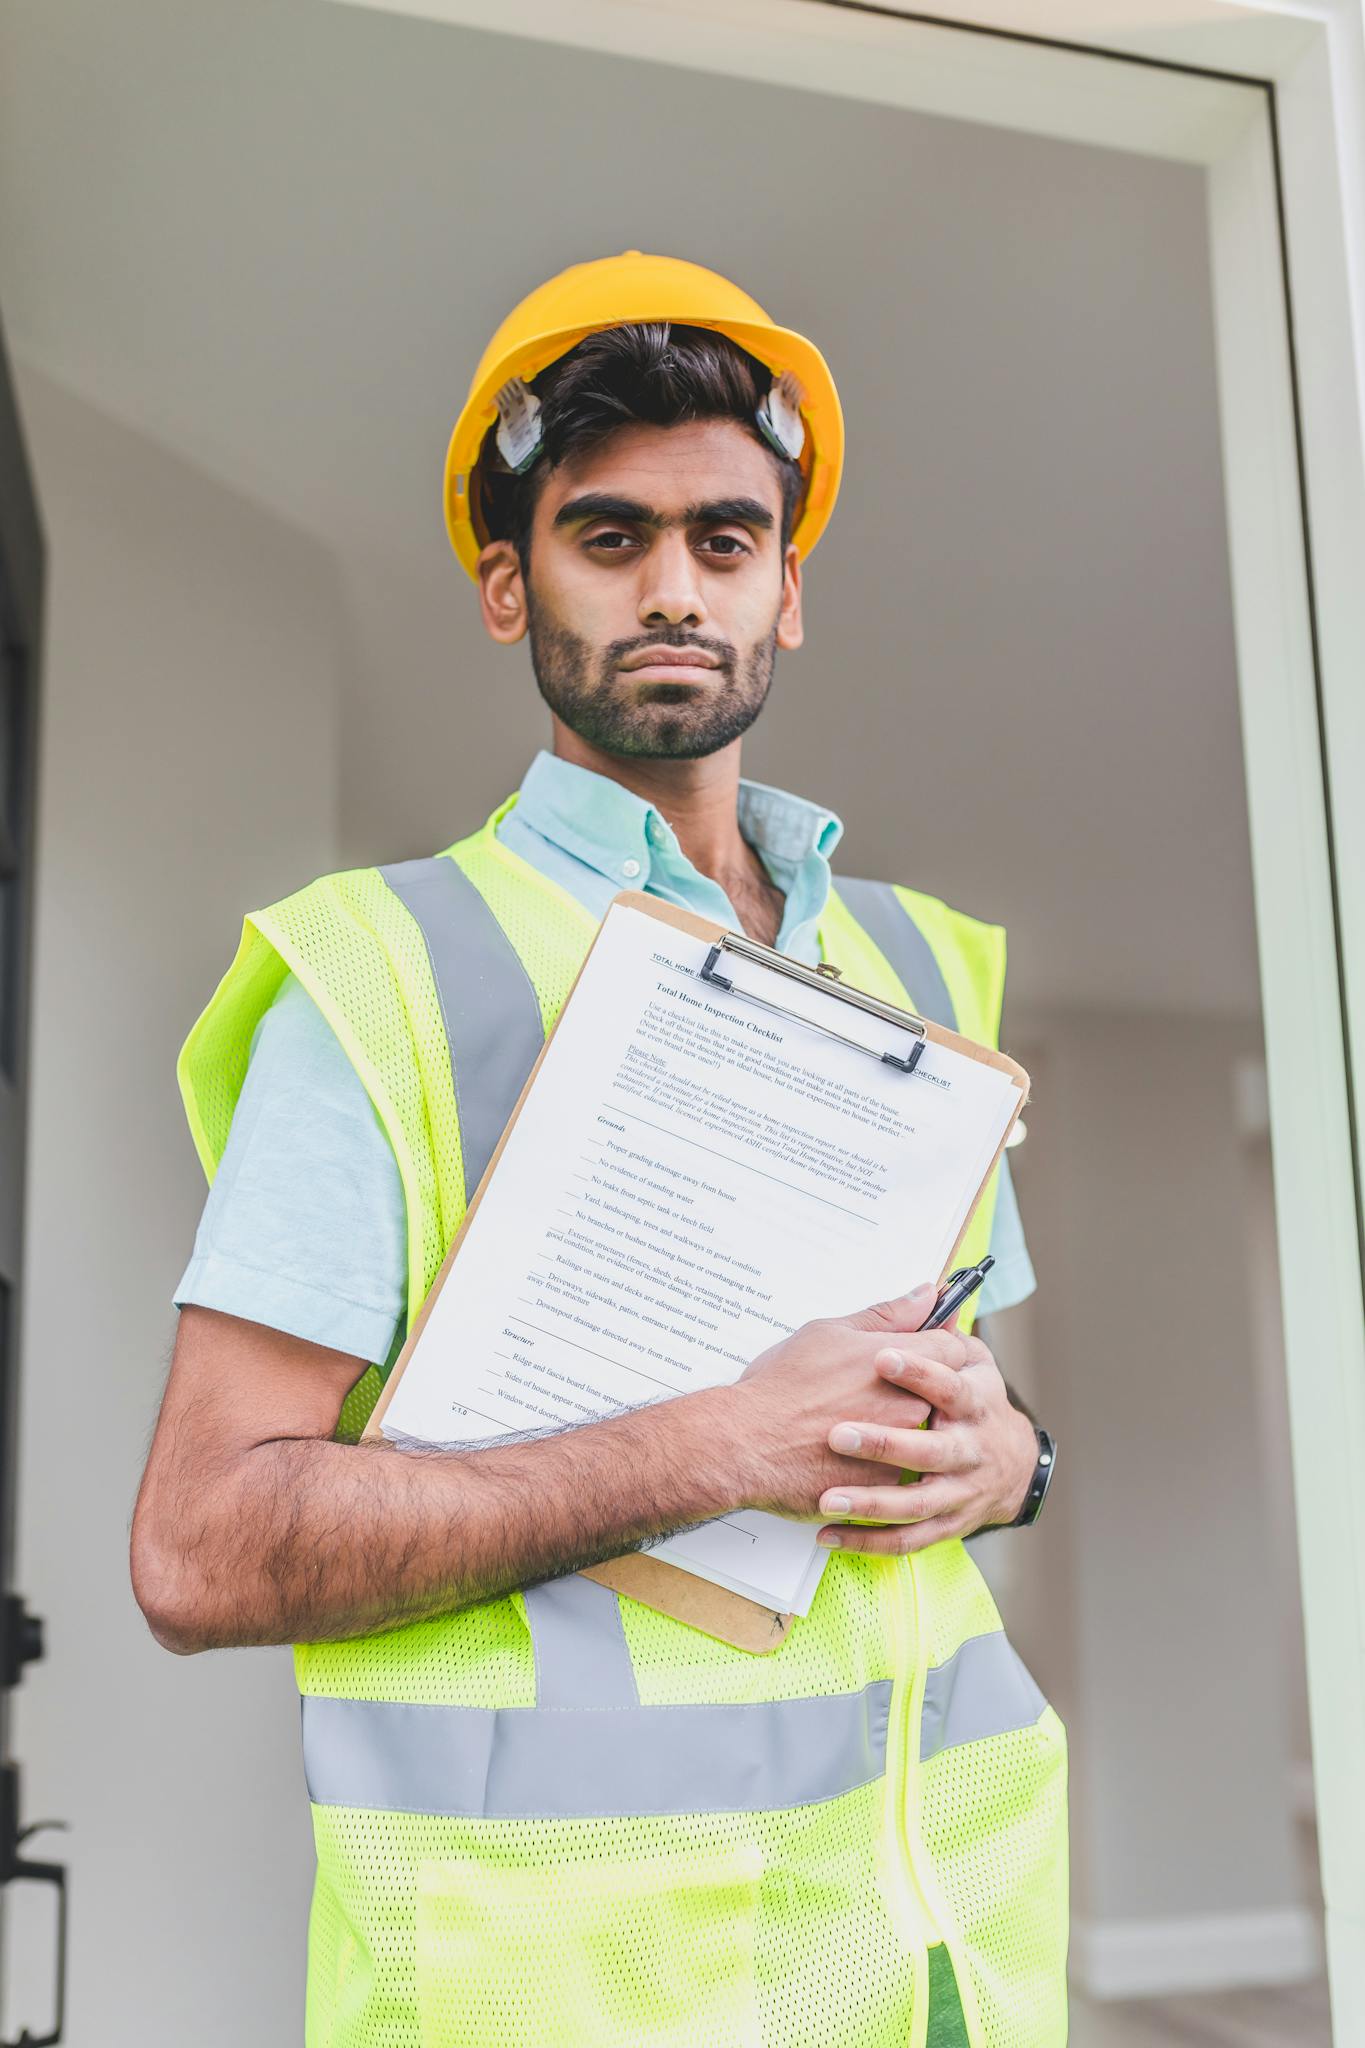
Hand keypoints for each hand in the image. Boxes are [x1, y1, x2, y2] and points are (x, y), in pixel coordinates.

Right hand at [729, 1286, 958, 1519]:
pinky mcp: (886, 1485)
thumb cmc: (781, 1386)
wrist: (746, 1445)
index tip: (920, 1350)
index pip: (953, 1348)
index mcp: (901, 1361)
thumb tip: (927, 1294)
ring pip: (919, 1434)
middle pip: (939, 1393)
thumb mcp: (828, 1333)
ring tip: (853, 1425)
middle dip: (914, 1390)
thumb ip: (887, 1315)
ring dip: (898, 1428)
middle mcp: (910, 1404)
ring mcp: (902, 1448)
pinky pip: (897, 1468)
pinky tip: (845, 1455)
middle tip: (871, 1393)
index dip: (936, 1347)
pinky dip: (879, 1462)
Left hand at [813, 1329, 1037, 1552]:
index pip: (949, 1385)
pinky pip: (906, 1540)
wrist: (1014, 1468)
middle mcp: (970, 1451)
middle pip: (931, 1451)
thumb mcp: (970, 1361)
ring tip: (826, 1498)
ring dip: (870, 1502)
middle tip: (838, 1434)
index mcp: (974, 1404)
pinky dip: (867, 1540)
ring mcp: (959, 1493)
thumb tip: (927, 1290)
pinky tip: (828, 1533)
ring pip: (916, 1504)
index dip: (919, 1371)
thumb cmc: (976, 1403)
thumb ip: (938, 1334)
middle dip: (885, 1444)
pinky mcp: (945, 1526)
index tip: (882, 1355)